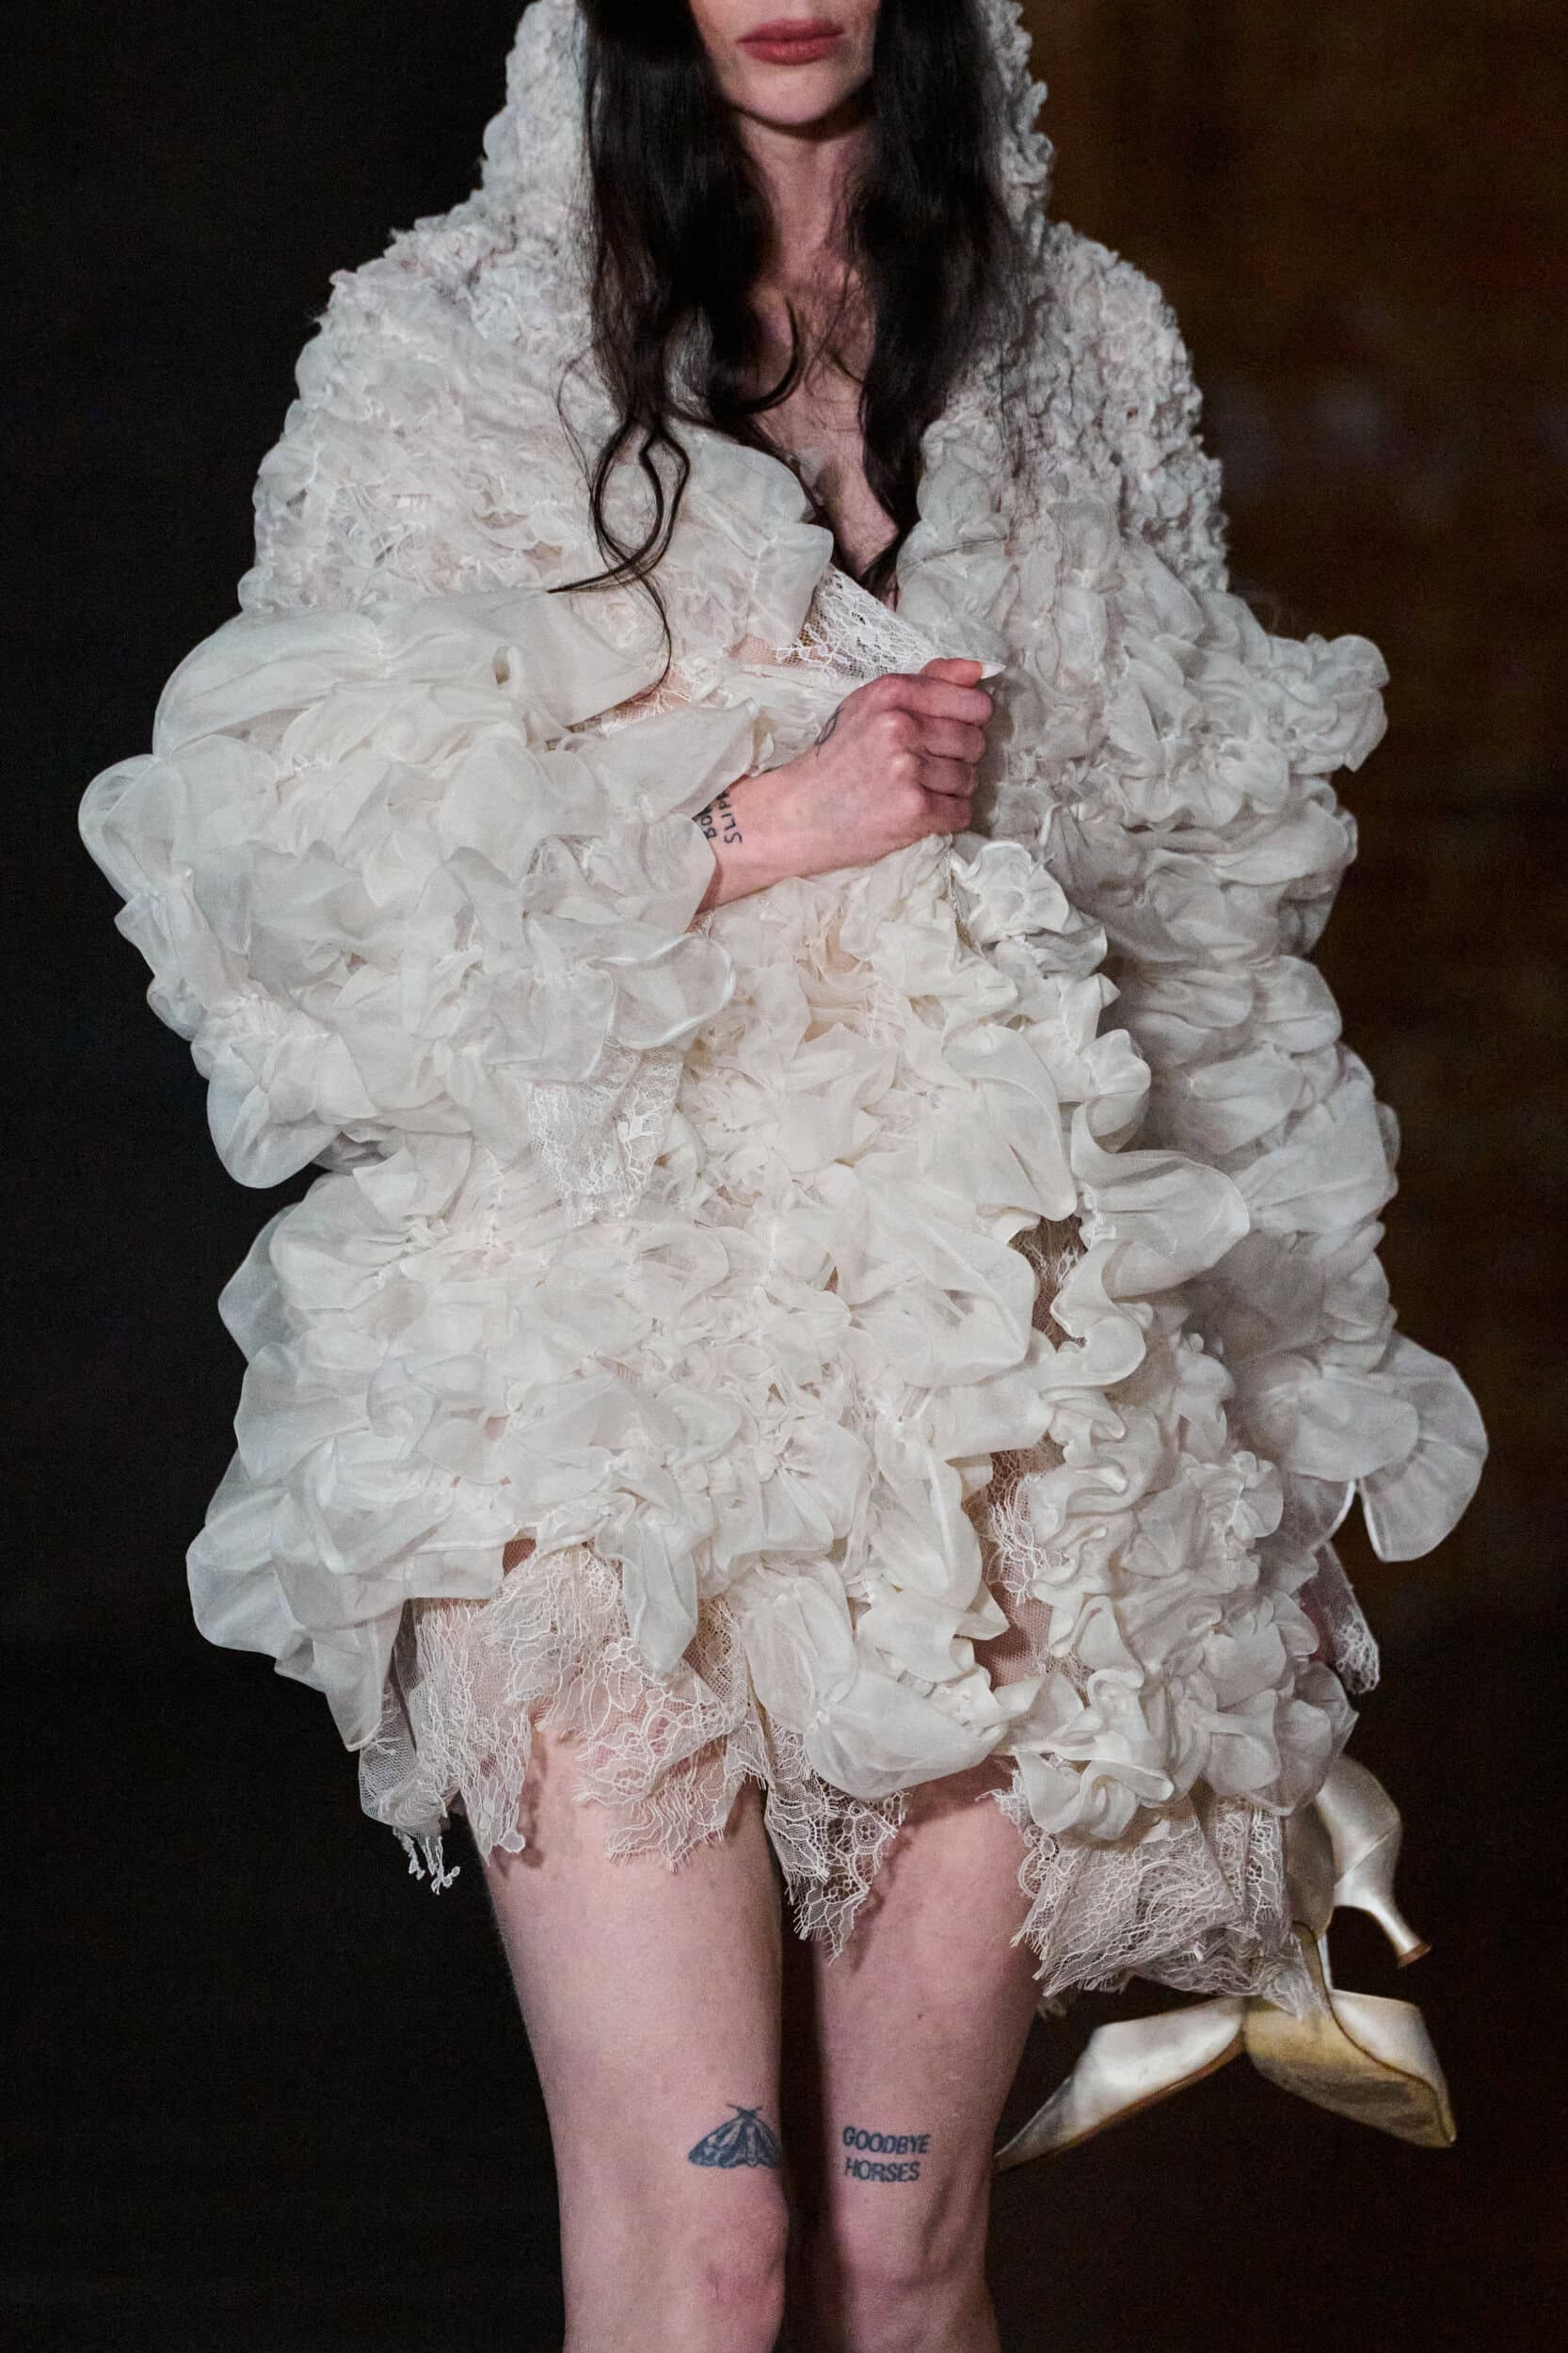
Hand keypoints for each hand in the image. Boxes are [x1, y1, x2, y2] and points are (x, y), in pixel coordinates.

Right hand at [697, 659, 993, 910]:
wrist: (798, 813)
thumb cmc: (836, 759)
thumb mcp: (870, 706)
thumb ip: (926, 683)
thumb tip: (978, 670)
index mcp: (892, 693)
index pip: (973, 702)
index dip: (971, 721)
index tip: (951, 732)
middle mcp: (901, 726)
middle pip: (975, 742)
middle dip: (960, 758)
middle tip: (929, 767)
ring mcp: (907, 769)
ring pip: (970, 779)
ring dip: (952, 790)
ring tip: (919, 790)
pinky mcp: (913, 810)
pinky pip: (961, 812)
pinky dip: (947, 817)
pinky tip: (921, 813)